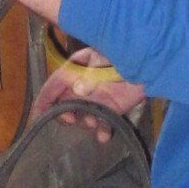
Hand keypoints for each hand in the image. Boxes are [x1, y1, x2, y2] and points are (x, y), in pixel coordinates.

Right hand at [31, 52, 148, 138]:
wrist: (151, 61)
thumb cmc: (124, 52)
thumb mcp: (104, 59)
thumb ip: (90, 74)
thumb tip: (78, 91)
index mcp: (76, 68)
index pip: (54, 85)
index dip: (44, 100)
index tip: (37, 116)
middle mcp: (83, 85)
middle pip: (65, 103)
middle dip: (64, 113)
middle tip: (69, 118)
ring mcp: (97, 98)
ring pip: (82, 115)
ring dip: (84, 121)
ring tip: (93, 121)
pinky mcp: (112, 109)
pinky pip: (102, 123)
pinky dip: (101, 131)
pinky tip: (103, 136)